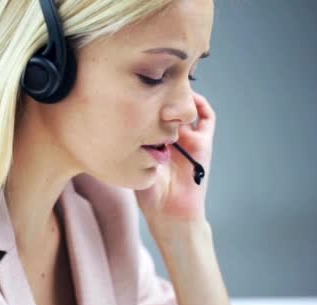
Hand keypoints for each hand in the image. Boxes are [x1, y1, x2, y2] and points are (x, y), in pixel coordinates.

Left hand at [135, 91, 215, 239]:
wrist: (171, 214)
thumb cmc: (149, 195)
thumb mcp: (132, 165)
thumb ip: (128, 147)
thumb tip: (109, 124)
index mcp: (155, 139)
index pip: (152, 112)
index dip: (146, 98)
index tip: (135, 86)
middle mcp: (171, 136)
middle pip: (169, 105)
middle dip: (162, 91)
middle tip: (153, 78)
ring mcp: (188, 139)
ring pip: (187, 108)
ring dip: (181, 95)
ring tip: (172, 84)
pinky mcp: (203, 144)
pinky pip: (207, 119)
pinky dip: (200, 105)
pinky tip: (189, 99)